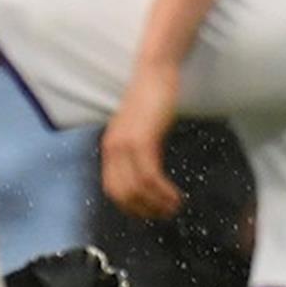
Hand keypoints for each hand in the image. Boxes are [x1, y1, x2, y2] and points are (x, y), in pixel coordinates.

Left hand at [101, 63, 182, 219]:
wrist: (155, 72)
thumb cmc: (152, 96)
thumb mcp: (140, 127)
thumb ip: (139, 146)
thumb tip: (148, 168)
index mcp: (110, 148)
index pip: (113, 189)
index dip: (130, 206)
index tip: (150, 211)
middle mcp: (113, 150)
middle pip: (122, 194)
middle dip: (143, 209)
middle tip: (164, 214)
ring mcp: (126, 146)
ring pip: (137, 189)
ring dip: (156, 203)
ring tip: (174, 207)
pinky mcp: (142, 141)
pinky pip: (150, 176)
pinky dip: (162, 191)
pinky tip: (175, 195)